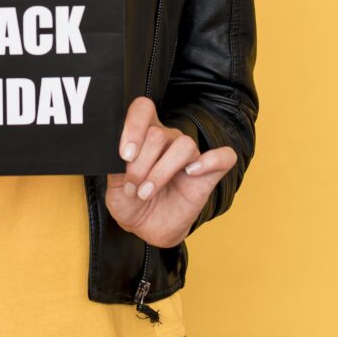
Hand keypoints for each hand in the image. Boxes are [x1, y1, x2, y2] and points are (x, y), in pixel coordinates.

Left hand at [105, 97, 236, 247]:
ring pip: (184, 145)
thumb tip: (116, 152)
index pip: (143, 109)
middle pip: (158, 134)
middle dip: (140, 164)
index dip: (133, 126)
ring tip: (146, 192)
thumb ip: (115, 163)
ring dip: (161, 171)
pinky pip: (224, 157)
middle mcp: (168, 138)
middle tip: (132, 187)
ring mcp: (189, 156)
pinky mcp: (208, 176)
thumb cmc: (130, 200)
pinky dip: (210, 161)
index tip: (124, 155)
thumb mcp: (114, 183)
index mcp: (144, 132)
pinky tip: (191, 173)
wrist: (146, 227)